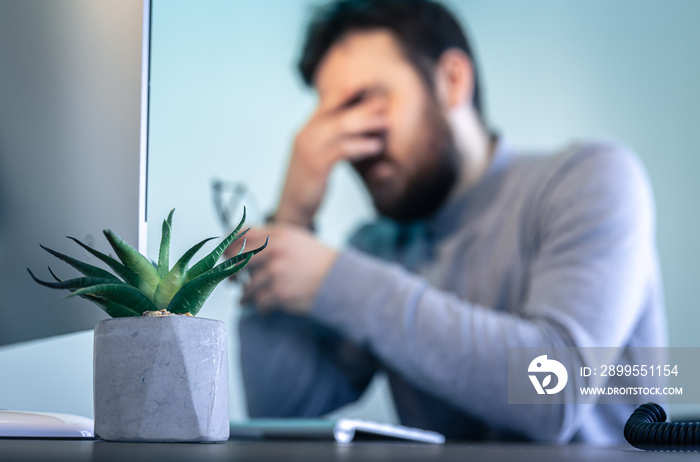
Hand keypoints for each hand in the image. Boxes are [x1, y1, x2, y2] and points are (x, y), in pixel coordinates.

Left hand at [230, 225, 338, 314]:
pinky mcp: (280, 292)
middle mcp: (274, 250)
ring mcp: (276, 272)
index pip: (239, 236)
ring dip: (246, 296)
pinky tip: (266, 307)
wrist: (340, 280)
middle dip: (232, 274)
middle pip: (237, 262)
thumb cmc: (318, 261)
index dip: (228, 248)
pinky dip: (260, 307)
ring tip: (247, 300)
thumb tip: (242, 247)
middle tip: (232, 282)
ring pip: (247, 286)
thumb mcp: (296, 239)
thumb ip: (271, 239)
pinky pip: (259, 302)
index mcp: (277, 234)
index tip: (226, 258)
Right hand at [275, 88, 388, 227]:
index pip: (325, 104)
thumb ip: (327, 141)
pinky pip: (342, 149)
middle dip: (362, 106)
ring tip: (386, 123)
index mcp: (306, 131)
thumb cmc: (307, 184)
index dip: (344, 92)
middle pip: (336, 111)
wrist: (292, 209)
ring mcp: (309, 149)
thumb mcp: (315, 157)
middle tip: (384, 104)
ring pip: (340, 127)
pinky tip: (376, 146)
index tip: (366, 86)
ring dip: (366, 123)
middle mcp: (305, 135)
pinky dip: (361, 145)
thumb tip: (346, 129)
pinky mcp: (316, 165)